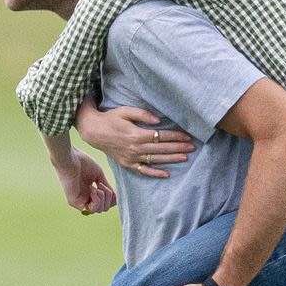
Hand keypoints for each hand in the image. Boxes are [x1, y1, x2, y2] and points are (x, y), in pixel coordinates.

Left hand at [52, 146, 116, 215]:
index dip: (112, 199)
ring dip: (103, 198)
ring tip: (97, 186)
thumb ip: (107, 188)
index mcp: (90, 192)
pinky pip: (91, 209)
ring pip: (99, 210)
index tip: (110, 188)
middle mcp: (84, 198)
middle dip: (108, 197)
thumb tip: (115, 198)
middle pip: (104, 208)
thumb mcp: (99, 176)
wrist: (71, 159)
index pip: (105, 203)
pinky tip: (91, 188)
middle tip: (101, 184)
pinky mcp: (74, 202)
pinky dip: (96, 199)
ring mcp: (79, 201)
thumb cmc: (83, 163)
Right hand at [75, 98, 193, 177]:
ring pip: (156, 160)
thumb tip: (159, 121)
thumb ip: (143, 114)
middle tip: (193, 147)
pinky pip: (143, 170)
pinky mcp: (127, 164)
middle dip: (178, 147)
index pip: (162, 136)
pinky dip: (155, 173)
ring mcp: (132, 158)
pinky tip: (167, 174)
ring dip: (172, 159)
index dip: (176, 136)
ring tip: (185, 157)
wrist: (93, 131)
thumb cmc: (110, 118)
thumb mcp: (125, 111)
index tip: (188, 136)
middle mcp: (136, 148)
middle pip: (162, 149)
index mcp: (137, 134)